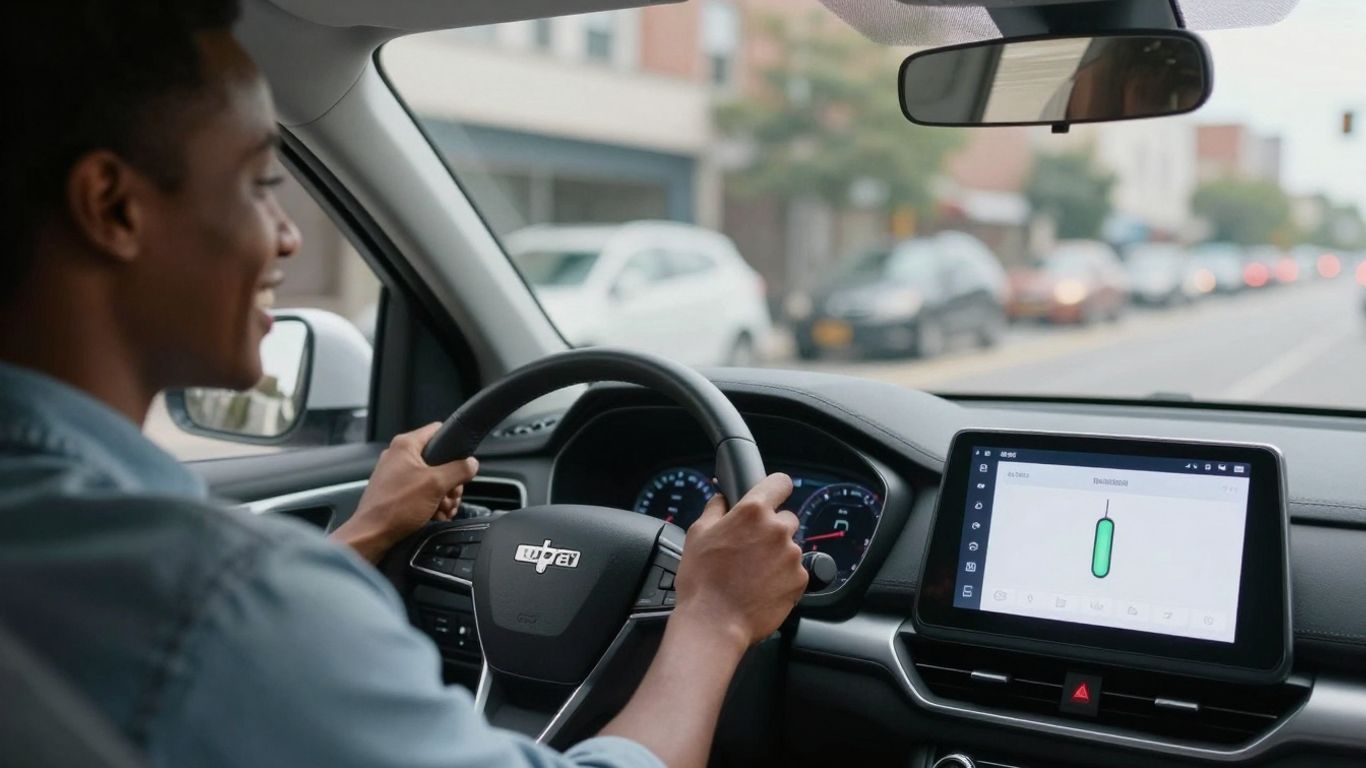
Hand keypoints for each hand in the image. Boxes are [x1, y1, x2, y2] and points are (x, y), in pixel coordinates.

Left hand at [331, 423, 478, 562]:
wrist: (372, 535)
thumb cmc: (396, 507)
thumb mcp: (436, 484)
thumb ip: (459, 470)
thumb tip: (471, 464)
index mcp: (405, 445)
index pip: (438, 430)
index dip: (454, 445)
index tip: (461, 462)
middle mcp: (399, 456)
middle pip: (439, 459)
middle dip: (450, 481)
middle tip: (450, 495)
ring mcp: (396, 474)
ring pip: (432, 478)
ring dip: (443, 495)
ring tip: (442, 509)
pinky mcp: (395, 491)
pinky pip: (421, 491)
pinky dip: (431, 503)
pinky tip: (435, 515)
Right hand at [671, 473, 806, 649]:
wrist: (714, 623)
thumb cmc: (702, 581)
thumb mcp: (697, 534)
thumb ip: (715, 508)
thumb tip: (722, 498)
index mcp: (753, 512)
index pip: (780, 483)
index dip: (775, 489)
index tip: (771, 496)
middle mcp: (777, 530)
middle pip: (785, 518)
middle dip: (771, 529)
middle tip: (750, 548)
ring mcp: (792, 555)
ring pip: (789, 547)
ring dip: (776, 555)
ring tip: (752, 573)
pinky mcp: (800, 580)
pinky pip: (795, 571)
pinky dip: (782, 577)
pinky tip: (761, 587)